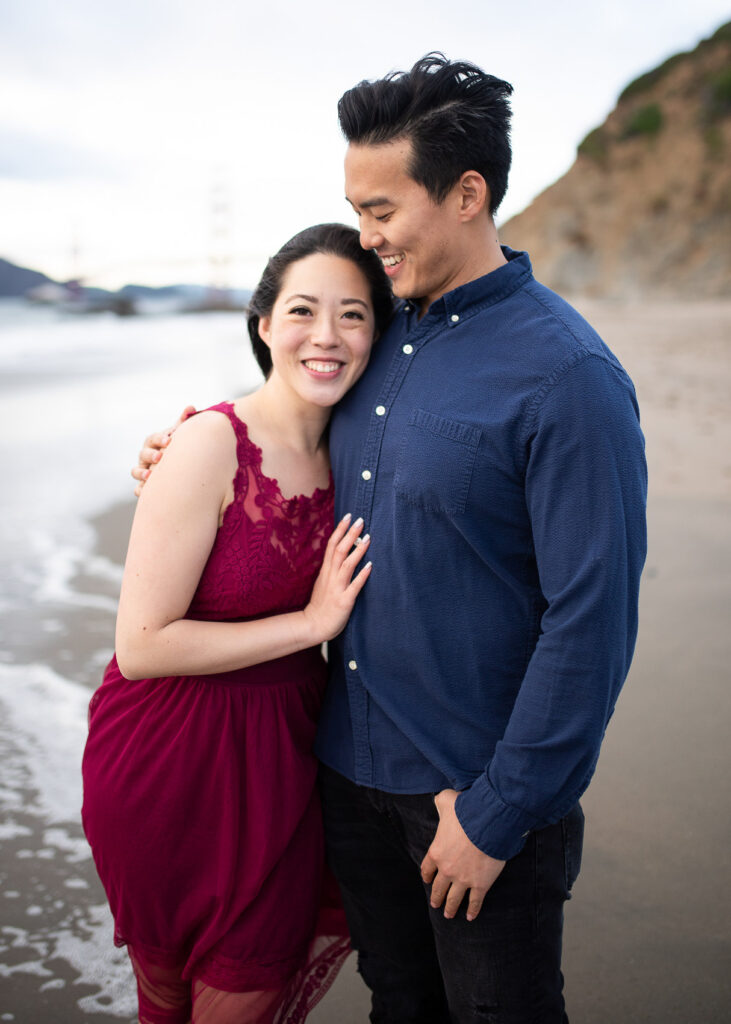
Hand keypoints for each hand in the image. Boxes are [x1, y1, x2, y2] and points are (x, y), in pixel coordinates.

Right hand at [131, 405, 196, 495]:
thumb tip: (191, 407)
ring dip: (141, 473)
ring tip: (150, 476)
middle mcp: (146, 456)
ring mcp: (143, 470)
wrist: (177, 467)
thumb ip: (184, 422)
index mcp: (154, 443)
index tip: (169, 440)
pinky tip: (145, 492)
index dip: (159, 439)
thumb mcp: (180, 435)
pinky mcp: (144, 486)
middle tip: (160, 457)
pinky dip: (140, 490)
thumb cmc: (177, 448)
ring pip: (136, 471)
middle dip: (150, 455)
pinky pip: (138, 489)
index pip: (152, 438)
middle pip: (143, 454)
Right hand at [303, 514, 371, 642]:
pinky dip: (362, 575)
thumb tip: (341, 553)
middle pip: (338, 551)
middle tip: (360, 520)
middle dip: (349, 535)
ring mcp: (337, 588)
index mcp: (326, 571)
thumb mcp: (323, 582)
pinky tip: (370, 565)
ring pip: (346, 565)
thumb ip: (331, 568)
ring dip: (357, 550)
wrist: (313, 625)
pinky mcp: (344, 601)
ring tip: (368, 538)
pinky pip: (354, 586)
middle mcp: (330, 576)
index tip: (348, 516)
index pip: (331, 545)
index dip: (339, 530)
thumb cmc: (321, 604)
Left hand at [421, 789, 505, 921]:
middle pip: (439, 887)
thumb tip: (439, 799)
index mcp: (436, 852)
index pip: (427, 868)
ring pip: (454, 898)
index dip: (427, 875)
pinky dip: (473, 910)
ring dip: (450, 907)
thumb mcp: (447, 800)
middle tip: (436, 904)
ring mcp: (463, 879)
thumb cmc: (466, 812)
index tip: (428, 880)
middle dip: (437, 897)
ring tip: (449, 914)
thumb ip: (441, 802)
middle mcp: (447, 869)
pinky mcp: (480, 885)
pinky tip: (470, 916)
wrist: (488, 825)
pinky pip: (475, 901)